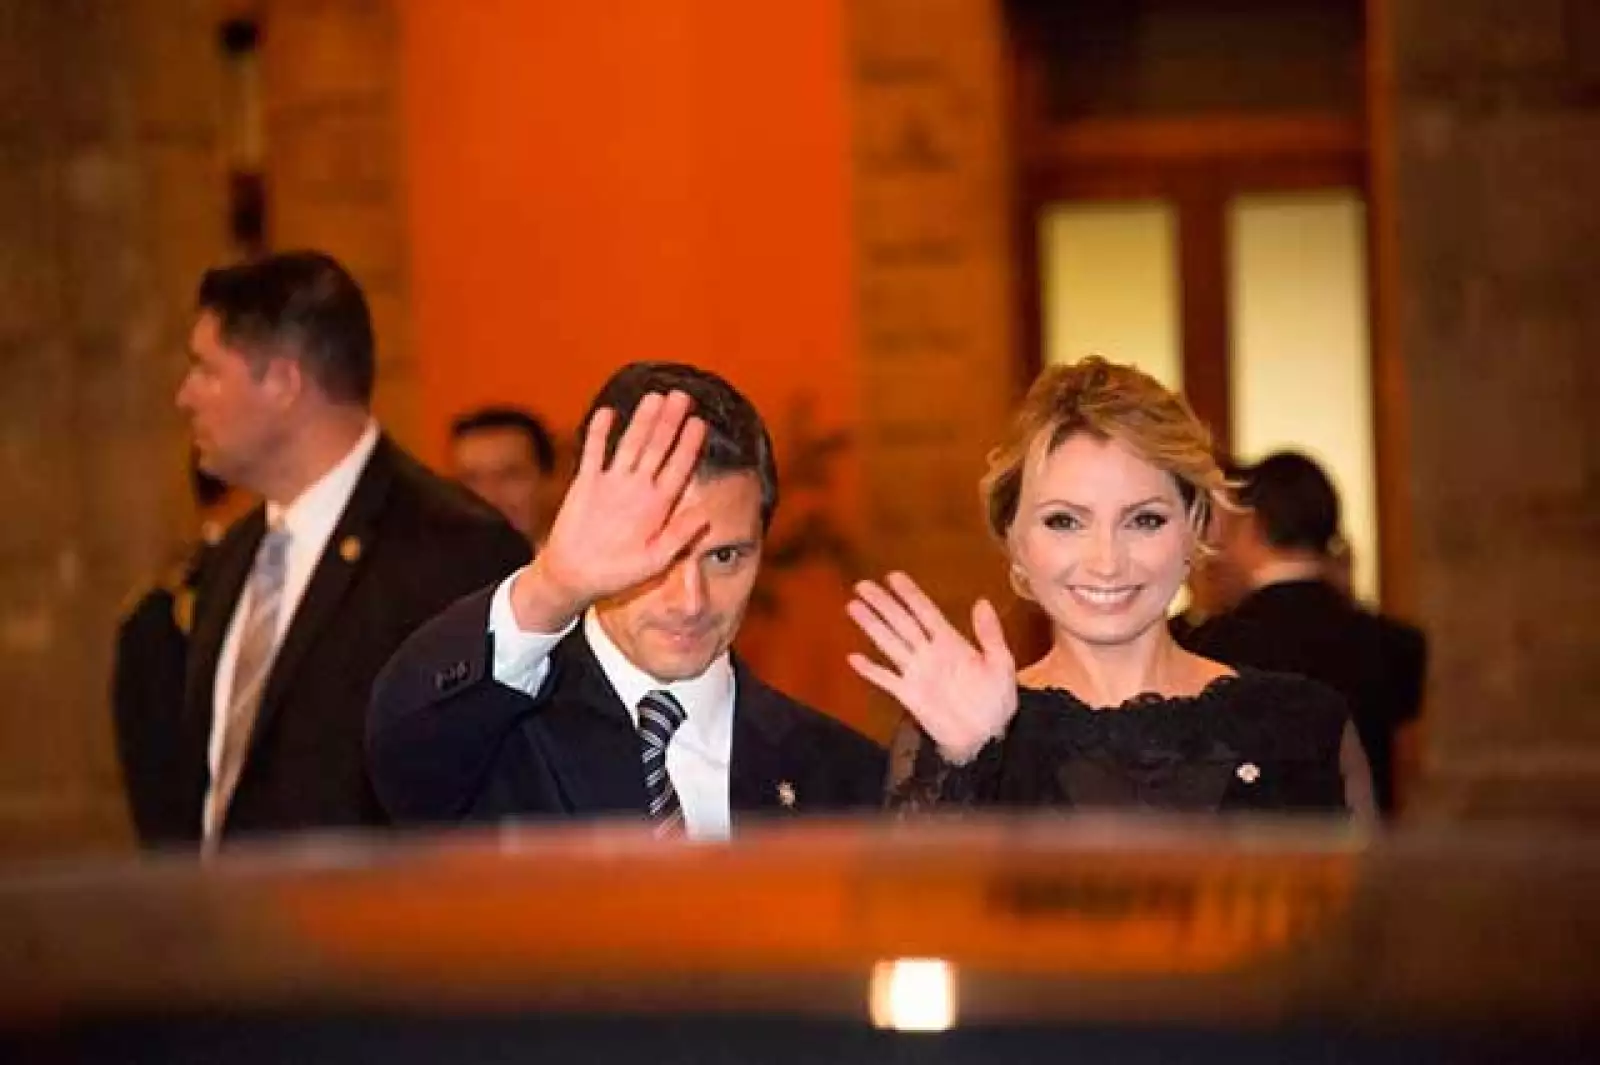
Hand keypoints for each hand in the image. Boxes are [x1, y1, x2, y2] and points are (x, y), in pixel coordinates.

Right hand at [511, 391, 707, 629]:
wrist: (575, 576)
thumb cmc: (618, 574)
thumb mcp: (654, 561)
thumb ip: (678, 537)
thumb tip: (705, 516)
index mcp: (658, 506)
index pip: (678, 468)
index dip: (689, 445)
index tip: (700, 423)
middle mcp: (638, 489)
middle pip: (658, 448)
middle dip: (670, 423)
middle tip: (683, 396)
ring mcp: (612, 483)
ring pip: (631, 444)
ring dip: (642, 421)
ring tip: (655, 396)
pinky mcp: (587, 483)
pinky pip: (594, 452)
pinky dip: (600, 433)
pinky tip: (608, 412)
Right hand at [846, 572, 1016, 763]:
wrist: (987, 738)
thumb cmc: (997, 701)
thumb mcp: (1000, 664)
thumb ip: (990, 634)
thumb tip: (981, 602)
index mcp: (951, 642)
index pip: (925, 612)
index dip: (910, 594)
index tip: (893, 576)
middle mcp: (929, 653)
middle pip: (901, 622)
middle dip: (882, 603)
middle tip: (862, 585)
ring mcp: (917, 673)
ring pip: (889, 643)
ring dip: (871, 626)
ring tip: (853, 607)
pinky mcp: (909, 695)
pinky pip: (886, 679)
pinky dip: (870, 670)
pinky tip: (853, 658)